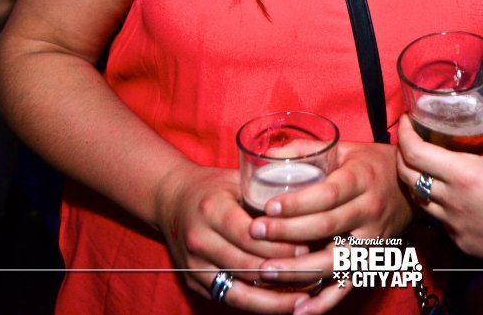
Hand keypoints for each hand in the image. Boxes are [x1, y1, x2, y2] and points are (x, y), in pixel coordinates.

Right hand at [154, 163, 308, 311]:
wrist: (169, 199)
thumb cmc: (212, 187)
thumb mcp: (237, 180)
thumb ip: (266, 194)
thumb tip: (309, 206)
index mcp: (212, 210)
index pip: (250, 236)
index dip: (279, 245)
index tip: (307, 248)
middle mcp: (199, 239)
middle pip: (245, 265)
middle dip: (282, 273)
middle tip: (313, 274)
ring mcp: (194, 264)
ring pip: (237, 291)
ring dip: (271, 299)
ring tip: (302, 300)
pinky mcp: (193, 281)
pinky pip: (228, 298)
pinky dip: (256, 304)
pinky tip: (279, 304)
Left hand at [247, 141, 414, 314]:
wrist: (409, 187)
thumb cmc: (370, 165)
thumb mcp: (344, 148)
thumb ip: (306, 150)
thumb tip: (267, 155)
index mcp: (362, 180)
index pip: (328, 194)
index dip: (298, 203)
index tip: (268, 207)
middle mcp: (369, 211)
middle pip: (327, 226)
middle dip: (287, 232)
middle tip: (254, 233)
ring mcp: (373, 240)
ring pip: (336, 260)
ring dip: (300, 270)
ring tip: (266, 271)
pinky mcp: (372, 262)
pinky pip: (348, 286)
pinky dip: (325, 301)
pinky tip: (299, 309)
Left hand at [414, 107, 482, 295]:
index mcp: (465, 174)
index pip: (415, 152)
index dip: (404, 133)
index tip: (408, 121)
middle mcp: (452, 201)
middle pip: (406, 175)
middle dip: (402, 153)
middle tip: (411, 139)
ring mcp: (453, 225)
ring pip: (419, 199)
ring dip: (416, 179)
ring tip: (426, 165)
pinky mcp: (460, 242)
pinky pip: (438, 218)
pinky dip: (436, 202)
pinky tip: (449, 192)